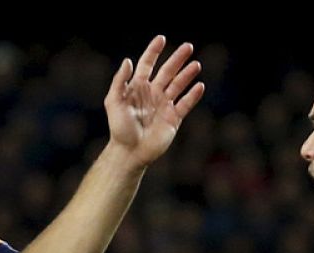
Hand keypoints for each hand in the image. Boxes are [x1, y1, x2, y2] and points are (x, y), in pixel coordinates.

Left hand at [104, 35, 203, 166]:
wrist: (130, 152)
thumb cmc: (119, 128)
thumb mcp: (114, 102)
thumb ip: (119, 81)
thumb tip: (129, 60)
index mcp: (138, 87)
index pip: (147, 64)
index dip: (154, 51)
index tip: (162, 39)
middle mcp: (153, 93)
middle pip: (167, 71)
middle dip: (177, 59)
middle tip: (188, 46)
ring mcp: (164, 105)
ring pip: (178, 85)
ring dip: (187, 75)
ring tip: (196, 65)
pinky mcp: (173, 119)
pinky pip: (185, 104)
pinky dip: (192, 96)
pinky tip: (199, 86)